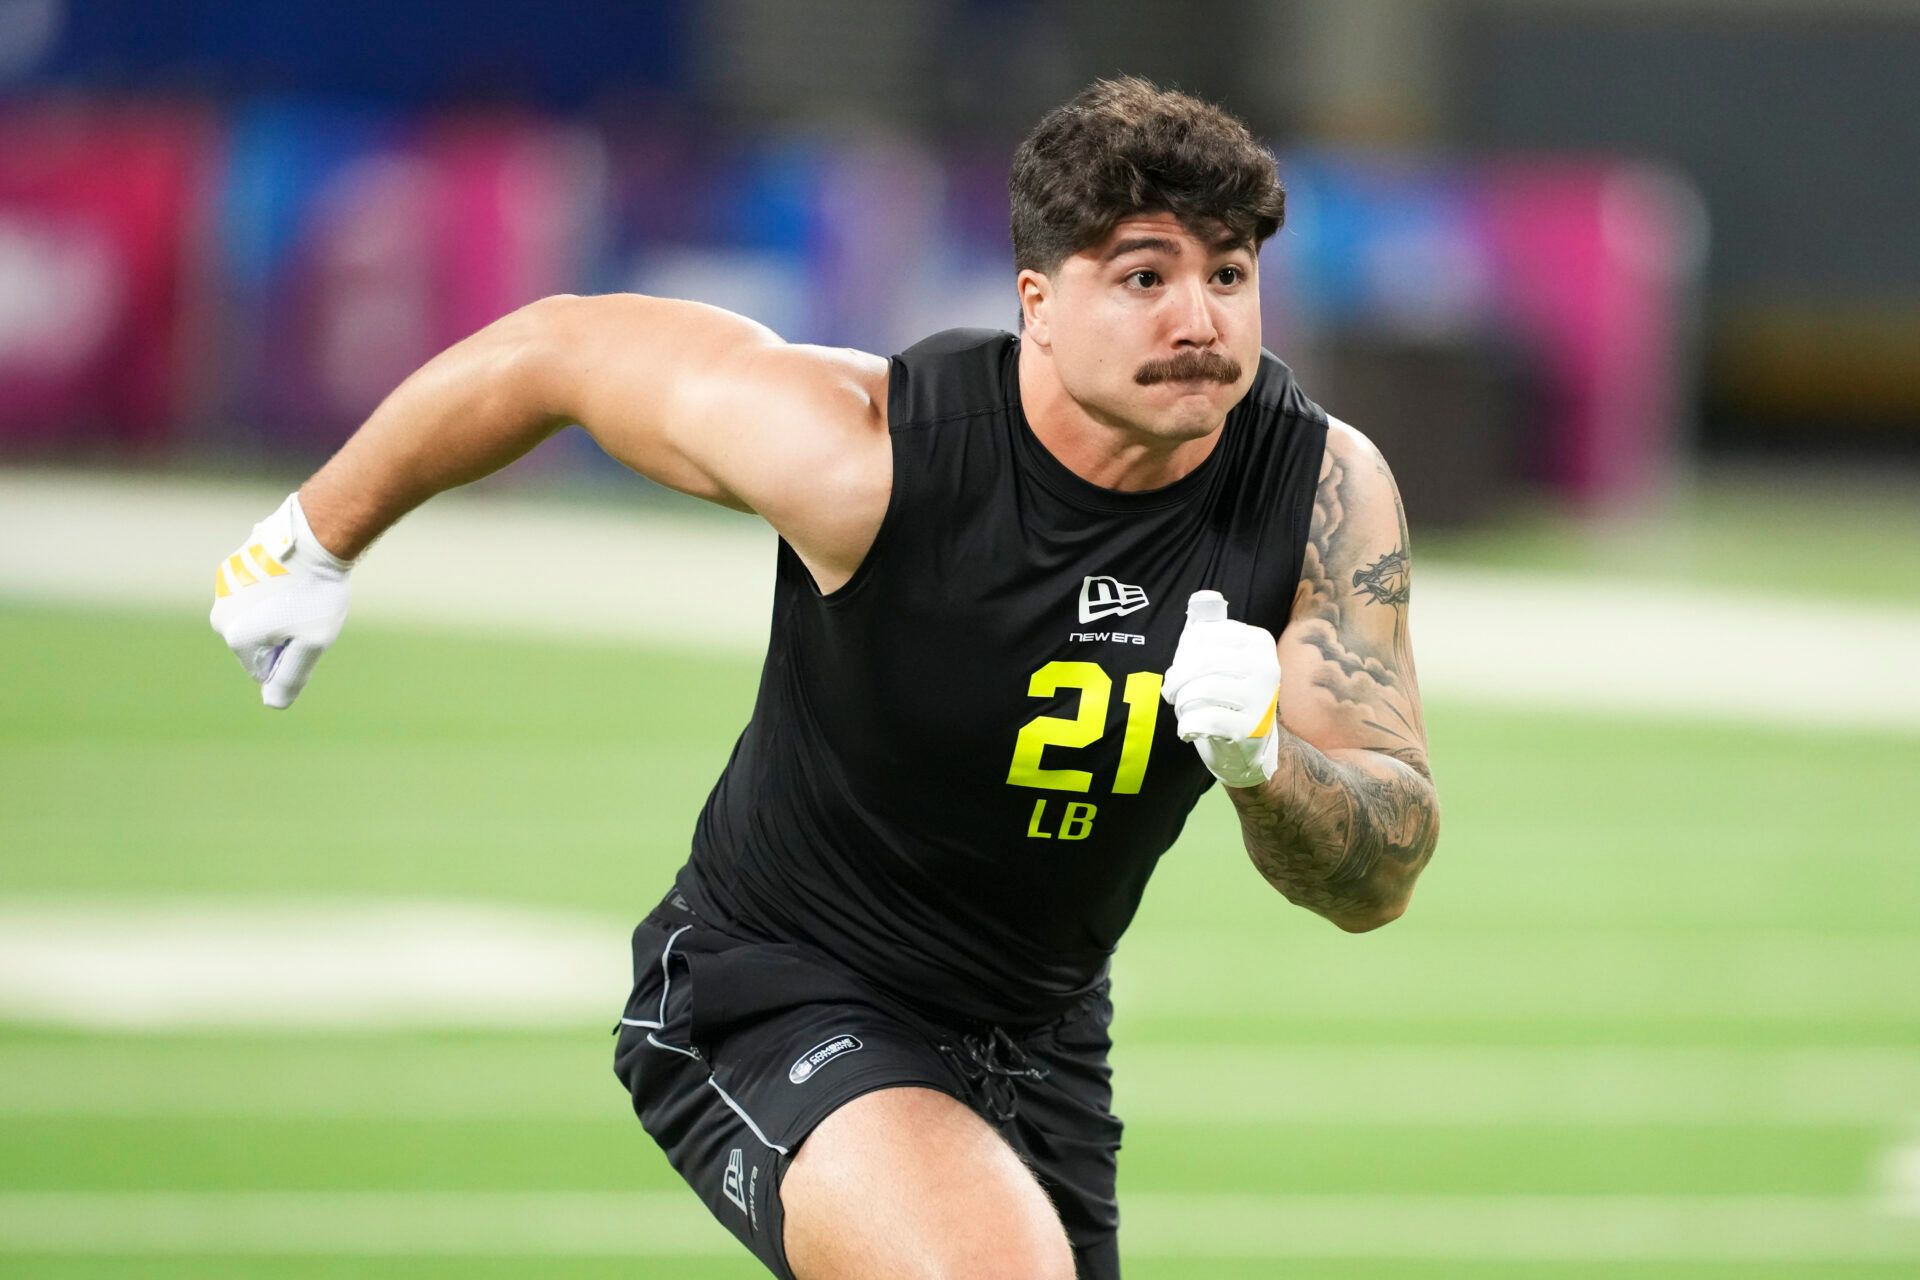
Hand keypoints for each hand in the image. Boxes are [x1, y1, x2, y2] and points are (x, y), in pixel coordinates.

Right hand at [209, 492, 353, 708]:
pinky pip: (255, 591)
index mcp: (236, 637)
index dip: (293, 655)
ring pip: (256, 616)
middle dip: (283, 634)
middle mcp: (220, 614)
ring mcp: (224, 588)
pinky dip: (274, 588)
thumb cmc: (317, 593)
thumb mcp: (312, 643)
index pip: (265, 670)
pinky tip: (292, 573)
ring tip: (299, 590)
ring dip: (278, 610)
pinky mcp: (233, 566)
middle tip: (306, 610)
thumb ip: (290, 677)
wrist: (316, 536)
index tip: (307, 629)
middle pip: (258, 642)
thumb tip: (272, 704)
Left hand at [1161, 589, 1281, 787]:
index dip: (1181, 654)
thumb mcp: (1223, 657)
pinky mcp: (1251, 729)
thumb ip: (1210, 627)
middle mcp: (1266, 666)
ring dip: (1181, 703)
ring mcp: (1262, 699)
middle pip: (1200, 662)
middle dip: (1175, 679)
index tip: (1179, 668)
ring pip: (1200, 691)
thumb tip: (1203, 598)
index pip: (1202, 635)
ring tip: (1184, 709)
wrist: (1250, 744)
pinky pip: (1204, 719)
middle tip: (1170, 692)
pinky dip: (1187, 724)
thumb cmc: (1229, 693)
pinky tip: (1189, 728)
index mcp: (1258, 641)